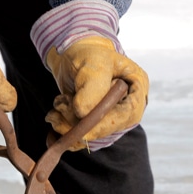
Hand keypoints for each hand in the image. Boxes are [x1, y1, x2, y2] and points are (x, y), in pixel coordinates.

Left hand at [45, 35, 148, 149]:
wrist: (73, 57)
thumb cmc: (88, 54)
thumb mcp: (92, 63)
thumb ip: (92, 86)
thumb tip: (83, 114)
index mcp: (137, 87)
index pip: (128, 114)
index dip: (105, 123)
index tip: (80, 120)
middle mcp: (128, 106)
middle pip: (109, 128)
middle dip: (81, 122)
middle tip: (60, 105)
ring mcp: (113, 117)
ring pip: (93, 135)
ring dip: (69, 125)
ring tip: (58, 104)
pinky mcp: (97, 125)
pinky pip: (83, 139)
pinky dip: (65, 133)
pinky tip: (55, 117)